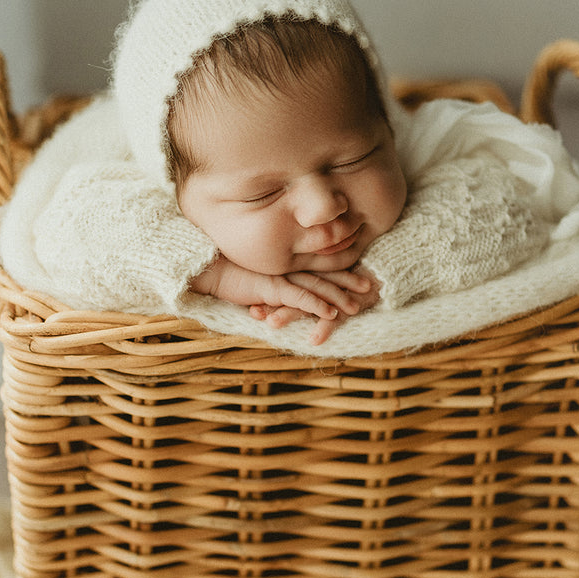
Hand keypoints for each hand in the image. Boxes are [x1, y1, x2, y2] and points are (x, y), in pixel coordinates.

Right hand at [191, 258, 378, 343]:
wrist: (207, 269)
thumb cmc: (229, 274)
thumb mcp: (256, 281)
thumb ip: (270, 289)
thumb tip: (276, 303)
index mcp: (287, 264)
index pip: (319, 267)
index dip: (341, 270)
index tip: (361, 274)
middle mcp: (288, 268)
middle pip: (324, 274)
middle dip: (349, 281)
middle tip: (371, 288)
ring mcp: (281, 277)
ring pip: (317, 286)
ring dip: (338, 297)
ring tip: (357, 307)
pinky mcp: (271, 287)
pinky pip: (298, 297)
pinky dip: (316, 304)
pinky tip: (331, 314)